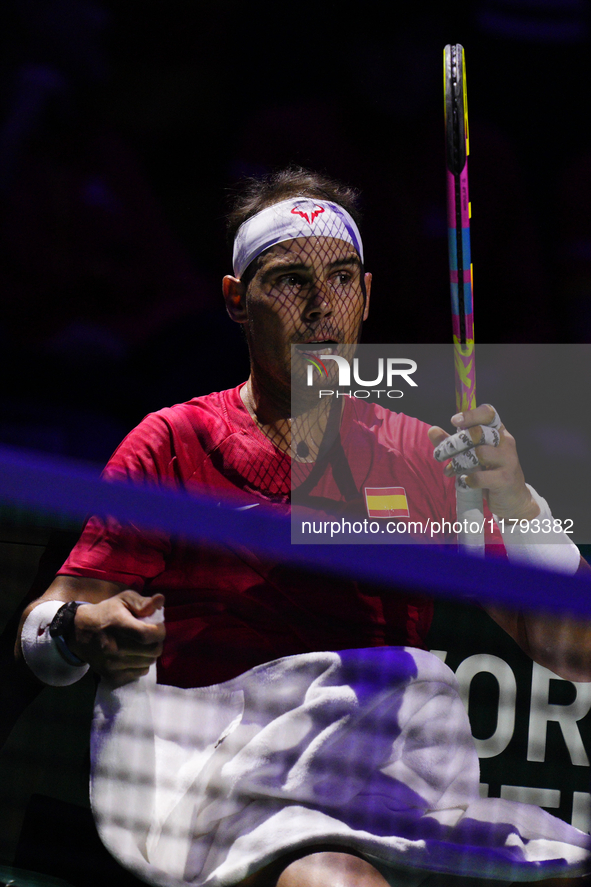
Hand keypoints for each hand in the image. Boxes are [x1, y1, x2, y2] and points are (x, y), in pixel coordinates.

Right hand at [68, 590, 164, 686]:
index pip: (149, 634)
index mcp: (119, 626)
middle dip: (157, 642)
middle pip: (153, 651)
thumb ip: (142, 602)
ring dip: (150, 653)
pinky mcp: (111, 675)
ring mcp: (113, 664)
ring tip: (142, 645)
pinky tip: (134, 655)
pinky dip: (141, 664)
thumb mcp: (123, 600)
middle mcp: (116, 648)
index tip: (158, 626)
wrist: (79, 632)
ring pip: (148, 663)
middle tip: (151, 635)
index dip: (160, 631)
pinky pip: (138, 673)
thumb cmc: (106, 613)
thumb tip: (161, 600)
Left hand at [427, 404, 538, 520]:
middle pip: (479, 433)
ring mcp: (508, 460)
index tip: (454, 421)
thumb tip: (432, 430)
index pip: (489, 414)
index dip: (471, 414)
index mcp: (499, 432)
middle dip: (455, 443)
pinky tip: (465, 483)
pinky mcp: (505, 479)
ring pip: (479, 453)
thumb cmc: (490, 472)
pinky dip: (467, 481)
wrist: (513, 499)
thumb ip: (453, 443)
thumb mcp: (472, 455)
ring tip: (452, 471)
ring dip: (459, 463)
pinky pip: (480, 476)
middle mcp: (506, 442)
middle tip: (441, 454)